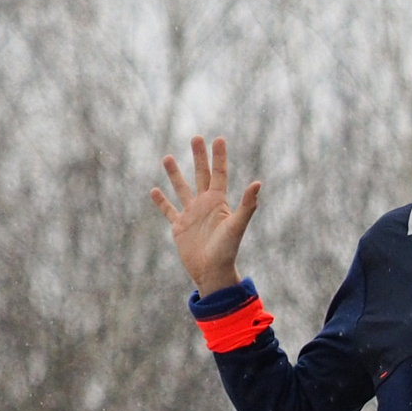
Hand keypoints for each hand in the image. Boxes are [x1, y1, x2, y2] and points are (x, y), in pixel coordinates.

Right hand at [150, 135, 260, 294]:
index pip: (219, 173)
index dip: (219, 156)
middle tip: (196, 137)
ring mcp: (191, 215)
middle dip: (199, 156)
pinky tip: (154, 190)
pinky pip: (168, 210)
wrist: (213, 273)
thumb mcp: (237, 225)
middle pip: (201, 175)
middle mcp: (205, 205)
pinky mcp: (179, 227)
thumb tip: (257, 183)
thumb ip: (247, 205)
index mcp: (219, 202)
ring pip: (182, 189)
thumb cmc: (227, 251)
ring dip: (175, 174)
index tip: (219, 138)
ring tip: (168, 157)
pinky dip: (161, 201)